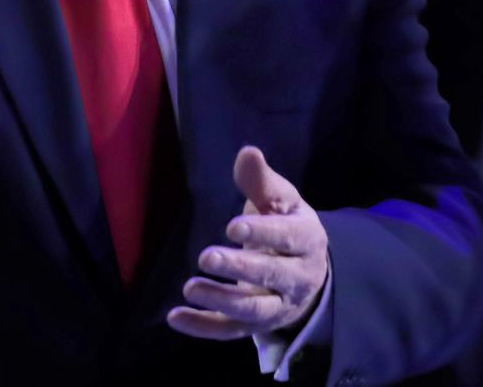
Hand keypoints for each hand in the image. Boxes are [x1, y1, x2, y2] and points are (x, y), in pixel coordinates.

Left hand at [168, 146, 329, 340]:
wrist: (307, 273)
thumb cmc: (287, 227)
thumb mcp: (281, 201)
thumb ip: (262, 181)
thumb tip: (248, 152)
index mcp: (307, 239)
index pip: (289, 238)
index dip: (263, 232)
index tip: (232, 226)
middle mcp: (298, 277)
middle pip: (272, 276)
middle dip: (240, 268)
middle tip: (206, 257)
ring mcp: (278, 306)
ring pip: (254, 310)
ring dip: (221, 300)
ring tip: (190, 287)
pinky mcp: (257, 326)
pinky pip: (231, 330)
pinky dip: (203, 327)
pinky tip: (175, 317)